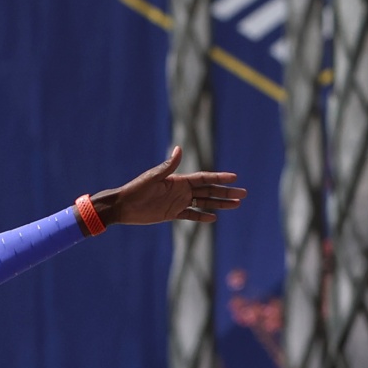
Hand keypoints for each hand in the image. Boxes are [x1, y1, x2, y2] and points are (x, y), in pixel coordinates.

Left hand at [89, 147, 246, 226]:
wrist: (123, 205)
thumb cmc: (136, 189)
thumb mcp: (153, 178)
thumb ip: (168, 166)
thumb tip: (179, 149)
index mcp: (179, 180)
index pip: (204, 178)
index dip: (219, 178)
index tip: (235, 178)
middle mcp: (181, 190)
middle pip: (209, 191)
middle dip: (226, 192)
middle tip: (244, 194)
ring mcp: (178, 202)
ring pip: (204, 203)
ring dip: (219, 204)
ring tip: (236, 205)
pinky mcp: (172, 214)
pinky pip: (191, 215)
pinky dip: (202, 217)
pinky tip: (214, 218)